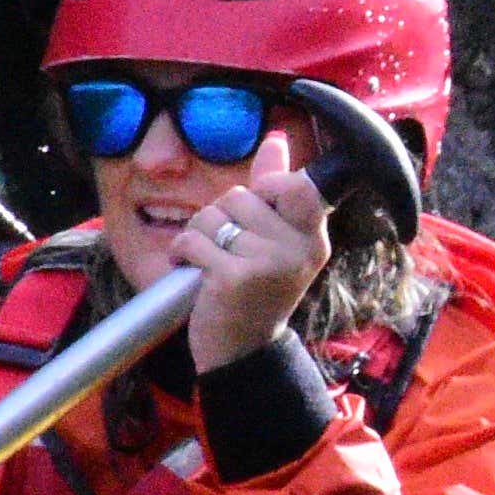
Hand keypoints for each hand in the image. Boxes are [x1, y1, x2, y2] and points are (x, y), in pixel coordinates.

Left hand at [173, 133, 334, 367]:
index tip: (258, 211)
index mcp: (312, 239)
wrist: (242, 354)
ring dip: (198, 235)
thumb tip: (277, 140)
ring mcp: (268, 265)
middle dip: (221, 216)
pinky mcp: (235, 279)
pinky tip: (191, 272)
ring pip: (213, 216)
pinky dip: (182, 253)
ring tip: (208, 261)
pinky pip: (193, 240)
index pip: (300, 186)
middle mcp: (297, 250)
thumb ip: (275, 191)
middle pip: (242, 195)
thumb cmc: (255, 294)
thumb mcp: (274, 243)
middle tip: (227, 249)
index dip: (270, 186)